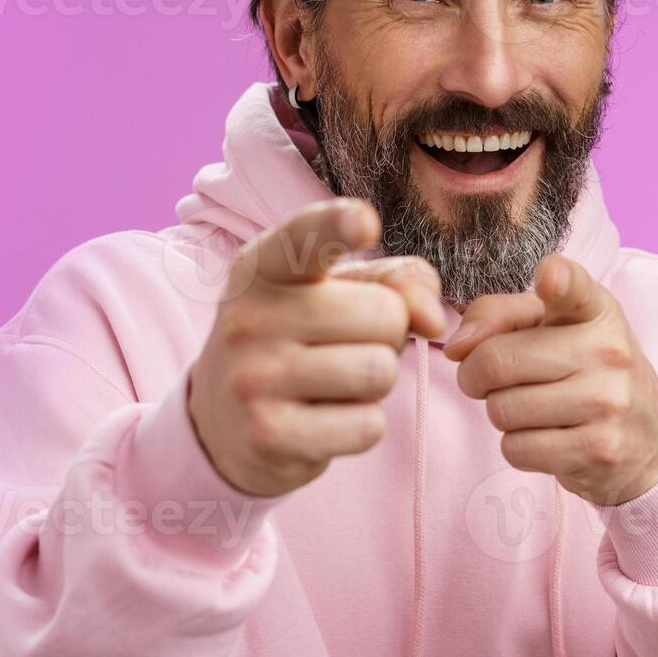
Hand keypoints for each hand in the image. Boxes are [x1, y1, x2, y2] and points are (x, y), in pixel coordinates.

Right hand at [189, 199, 445, 497]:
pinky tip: (323, 420)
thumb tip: (434, 319)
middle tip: (343, 347)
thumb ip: (396, 282)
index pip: (305, 237)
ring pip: (379, 371)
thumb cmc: (298, 341)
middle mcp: (249, 316)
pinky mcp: (267, 436)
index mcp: (263, 267)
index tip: (363, 220)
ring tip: (335, 382)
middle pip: (384, 315)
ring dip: (375, 382)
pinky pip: (367, 426)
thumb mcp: (336, 294)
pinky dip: (361, 426)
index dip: (338, 225)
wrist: (224, 423)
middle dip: (386, 335)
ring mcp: (252, 378)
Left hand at [444, 256, 657, 506]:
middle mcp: (608, 350)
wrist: (645, 439)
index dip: (557, 279)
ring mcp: (608, 402)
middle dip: (475, 376)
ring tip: (532, 410)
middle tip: (491, 382)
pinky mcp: (598, 449)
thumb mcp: (551, 329)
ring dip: (501, 415)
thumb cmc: (584, 373)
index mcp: (596, 310)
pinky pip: (516, 449)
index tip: (549, 279)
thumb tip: (458, 347)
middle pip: (497, 361)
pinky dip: (518, 447)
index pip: (574, 286)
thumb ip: (498, 316)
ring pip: (502, 410)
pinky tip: (547, 438)